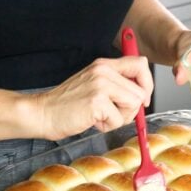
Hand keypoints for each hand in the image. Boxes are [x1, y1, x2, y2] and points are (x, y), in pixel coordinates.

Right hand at [35, 56, 152, 139]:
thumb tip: (142, 98)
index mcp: (105, 65)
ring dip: (119, 118)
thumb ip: (117, 87)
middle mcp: (104, 71)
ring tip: (100, 116)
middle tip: (111, 114)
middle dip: (130, 110)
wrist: (43, 113)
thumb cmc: (69, 105)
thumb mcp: (94, 87)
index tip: (141, 99)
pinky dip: (107, 126)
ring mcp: (100, 85)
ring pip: (133, 106)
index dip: (147, 84)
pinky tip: (93, 121)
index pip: (141, 64)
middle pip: (141, 92)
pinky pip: (118, 120)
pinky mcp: (96, 101)